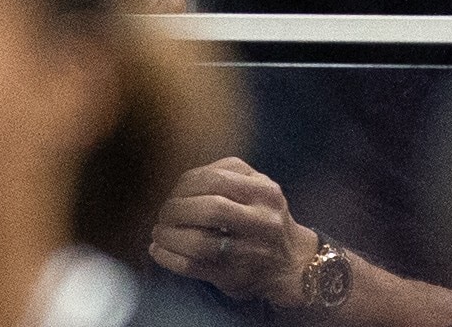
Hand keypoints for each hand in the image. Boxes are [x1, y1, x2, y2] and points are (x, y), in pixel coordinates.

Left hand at [150, 157, 323, 306]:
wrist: (292, 264)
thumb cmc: (266, 220)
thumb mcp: (261, 188)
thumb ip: (229, 175)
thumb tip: (181, 184)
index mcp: (266, 192)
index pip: (215, 178)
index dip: (185, 184)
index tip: (175, 193)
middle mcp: (262, 220)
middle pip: (209, 208)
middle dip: (175, 209)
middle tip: (164, 214)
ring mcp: (249, 251)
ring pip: (199, 242)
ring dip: (169, 236)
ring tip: (159, 233)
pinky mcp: (234, 276)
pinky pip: (193, 267)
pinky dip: (168, 257)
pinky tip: (159, 250)